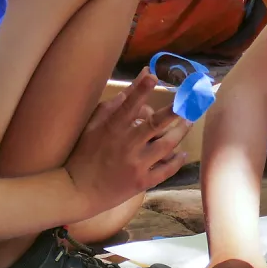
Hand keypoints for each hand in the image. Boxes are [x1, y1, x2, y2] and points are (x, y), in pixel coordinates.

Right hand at [66, 71, 188, 213]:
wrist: (77, 191)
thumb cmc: (83, 155)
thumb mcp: (92, 127)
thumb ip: (112, 106)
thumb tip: (130, 90)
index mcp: (112, 129)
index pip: (128, 105)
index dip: (140, 90)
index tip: (153, 76)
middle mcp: (126, 145)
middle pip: (155, 125)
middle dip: (174, 111)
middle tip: (188, 101)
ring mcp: (135, 165)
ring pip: (166, 146)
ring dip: (180, 132)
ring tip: (189, 122)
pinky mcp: (141, 182)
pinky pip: (165, 170)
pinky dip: (176, 161)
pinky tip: (182, 153)